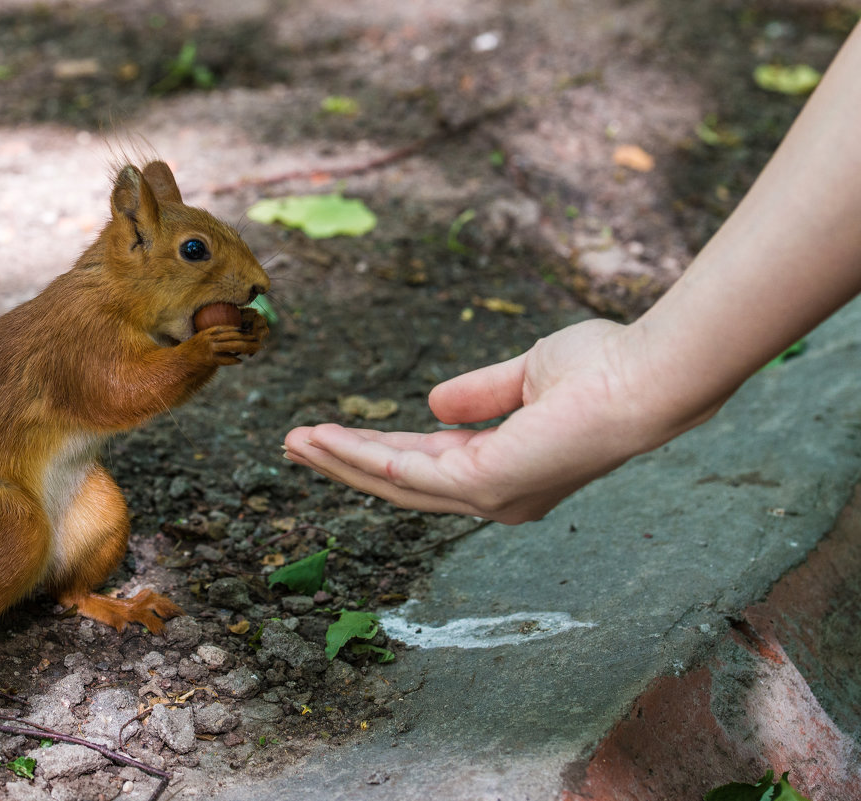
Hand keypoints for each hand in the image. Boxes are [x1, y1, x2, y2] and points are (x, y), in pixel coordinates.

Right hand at [284, 319, 711, 522]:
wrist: (643, 377)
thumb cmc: (602, 371)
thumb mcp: (526, 375)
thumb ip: (480, 393)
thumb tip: (432, 402)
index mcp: (505, 469)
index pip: (425, 464)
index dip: (375, 449)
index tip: (331, 432)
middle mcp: (495, 496)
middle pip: (400, 484)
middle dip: (345, 464)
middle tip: (294, 445)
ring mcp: (490, 497)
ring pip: (395, 483)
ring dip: (341, 462)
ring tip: (294, 442)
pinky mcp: (485, 485)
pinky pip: (407, 472)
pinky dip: (363, 456)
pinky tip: (327, 440)